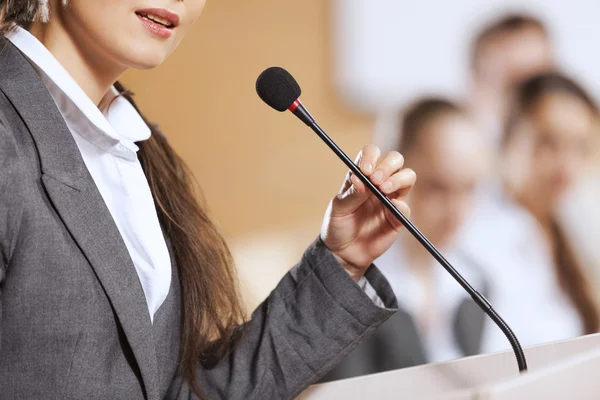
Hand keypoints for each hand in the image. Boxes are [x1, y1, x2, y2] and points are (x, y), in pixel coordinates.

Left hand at [320, 145, 415, 280]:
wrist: (342, 252)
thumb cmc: (337, 226)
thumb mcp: (338, 209)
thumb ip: (351, 194)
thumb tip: (361, 178)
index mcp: (362, 176)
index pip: (372, 154)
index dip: (371, 157)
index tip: (365, 170)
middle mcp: (379, 183)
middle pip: (395, 160)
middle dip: (388, 166)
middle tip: (376, 180)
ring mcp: (391, 198)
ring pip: (407, 177)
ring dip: (398, 179)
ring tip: (383, 190)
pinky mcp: (398, 217)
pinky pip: (405, 206)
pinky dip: (400, 205)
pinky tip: (390, 208)